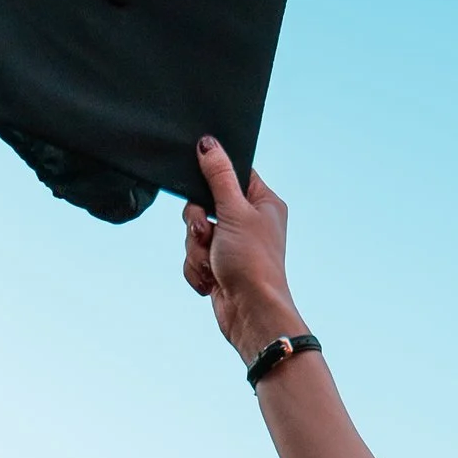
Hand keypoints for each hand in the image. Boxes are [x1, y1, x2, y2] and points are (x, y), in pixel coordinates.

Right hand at [182, 138, 299, 361]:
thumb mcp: (234, 211)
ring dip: (196, 251)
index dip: (213, 180)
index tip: (204, 190)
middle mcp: (249, 222)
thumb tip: (208, 143)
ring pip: (195, 233)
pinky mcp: (219, 268)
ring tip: (212, 265)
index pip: (233, 173)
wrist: (250, 315)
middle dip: (199, 224)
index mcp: (263, 202)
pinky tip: (210, 282)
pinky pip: (194, 258)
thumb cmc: (253, 263)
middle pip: (205, 203)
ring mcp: (232, 246)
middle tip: (207, 234)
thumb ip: (218, 176)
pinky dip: (197, 270)